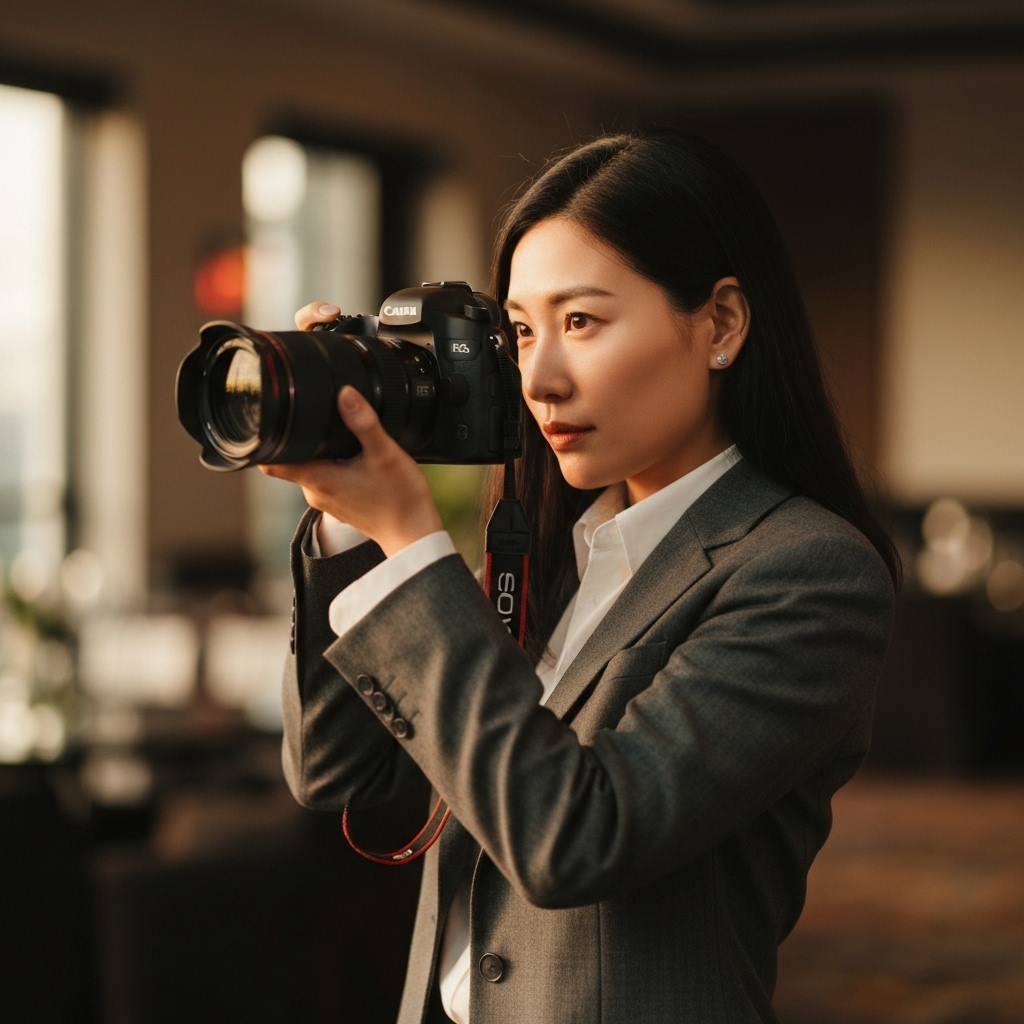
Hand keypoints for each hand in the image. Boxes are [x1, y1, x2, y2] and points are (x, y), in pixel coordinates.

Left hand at [259, 301, 443, 557]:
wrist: (415, 533)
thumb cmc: (400, 499)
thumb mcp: (385, 454)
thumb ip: (364, 422)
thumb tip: (345, 393)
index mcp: (317, 478)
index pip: (270, 463)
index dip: (266, 442)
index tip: (270, 423)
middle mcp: (315, 492)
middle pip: (293, 459)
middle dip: (302, 439)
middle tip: (321, 420)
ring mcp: (327, 500)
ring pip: (312, 468)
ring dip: (322, 453)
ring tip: (344, 439)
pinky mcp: (340, 504)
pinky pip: (327, 478)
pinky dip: (335, 466)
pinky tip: (356, 460)